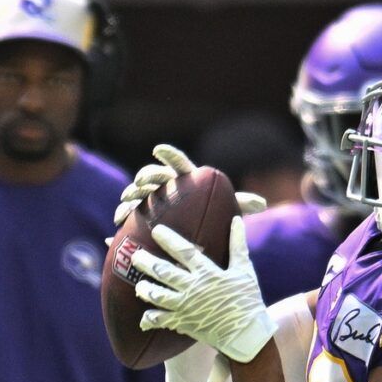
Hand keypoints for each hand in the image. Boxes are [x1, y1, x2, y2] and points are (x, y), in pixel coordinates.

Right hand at [113, 144, 267, 226]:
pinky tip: (118, 220)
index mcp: (184, 179)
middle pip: (153, 175)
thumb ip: (240, 204)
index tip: (158, 150)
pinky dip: (124, 213)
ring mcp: (152, 198)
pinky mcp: (143, 213)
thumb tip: (264, 204)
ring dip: (131, 193)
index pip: (177, 162)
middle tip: (144, 182)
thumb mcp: (227, 209)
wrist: (195, 230)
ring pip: (137, 191)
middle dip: (147, 176)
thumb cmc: (212, 215)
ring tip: (129, 200)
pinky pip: (130, 210)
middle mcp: (166, 185)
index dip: (168, 154)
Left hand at [131, 217, 273, 363]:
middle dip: (147, 262)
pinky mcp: (184, 323)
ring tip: (138, 285)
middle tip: (135, 256)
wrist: (247, 333)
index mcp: (207, 273)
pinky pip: (162, 320)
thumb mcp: (244, 269)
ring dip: (146, 289)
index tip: (156, 231)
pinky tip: (143, 318)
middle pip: (164, 272)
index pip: (184, 252)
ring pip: (158, 295)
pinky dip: (150, 319)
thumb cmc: (248, 300)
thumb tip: (237, 219)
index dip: (169, 240)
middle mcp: (193, 288)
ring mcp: (186, 307)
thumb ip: (237, 244)